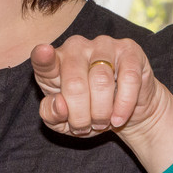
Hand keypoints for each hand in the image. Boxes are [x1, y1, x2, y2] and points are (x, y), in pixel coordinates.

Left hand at [31, 35, 171, 138]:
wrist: (123, 112)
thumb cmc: (87, 112)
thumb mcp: (63, 121)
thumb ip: (51, 115)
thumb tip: (59, 105)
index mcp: (54, 62)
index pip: (44, 59)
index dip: (43, 56)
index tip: (43, 53)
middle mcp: (76, 47)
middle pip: (75, 83)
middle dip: (80, 115)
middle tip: (85, 127)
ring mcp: (103, 45)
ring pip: (101, 80)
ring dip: (101, 112)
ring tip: (101, 123)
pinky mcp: (129, 50)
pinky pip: (128, 78)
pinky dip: (124, 104)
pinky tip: (118, 118)